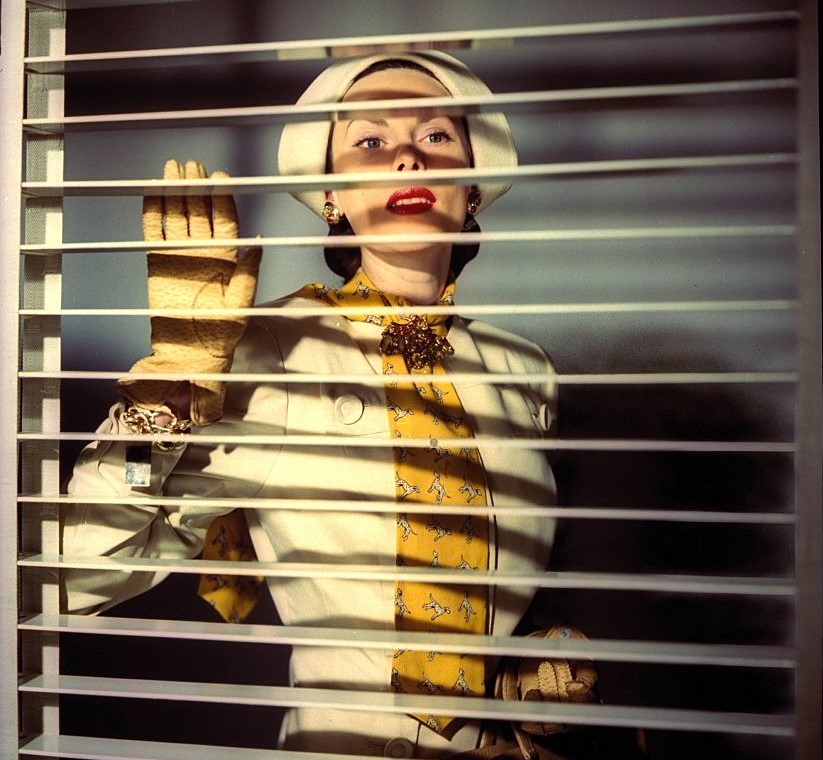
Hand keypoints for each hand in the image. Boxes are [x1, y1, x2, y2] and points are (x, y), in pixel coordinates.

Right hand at [118, 159, 261, 425]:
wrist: (191, 353)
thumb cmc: (222, 333)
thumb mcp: (241, 302)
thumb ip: (249, 272)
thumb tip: (259, 241)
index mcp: (228, 259)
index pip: (226, 221)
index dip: (223, 199)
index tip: (220, 177)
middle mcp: (204, 252)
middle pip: (200, 212)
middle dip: (196, 187)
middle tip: (192, 164)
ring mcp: (180, 255)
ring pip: (177, 217)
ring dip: (174, 193)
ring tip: (172, 169)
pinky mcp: (157, 262)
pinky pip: (154, 232)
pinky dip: (152, 212)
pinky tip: (151, 192)